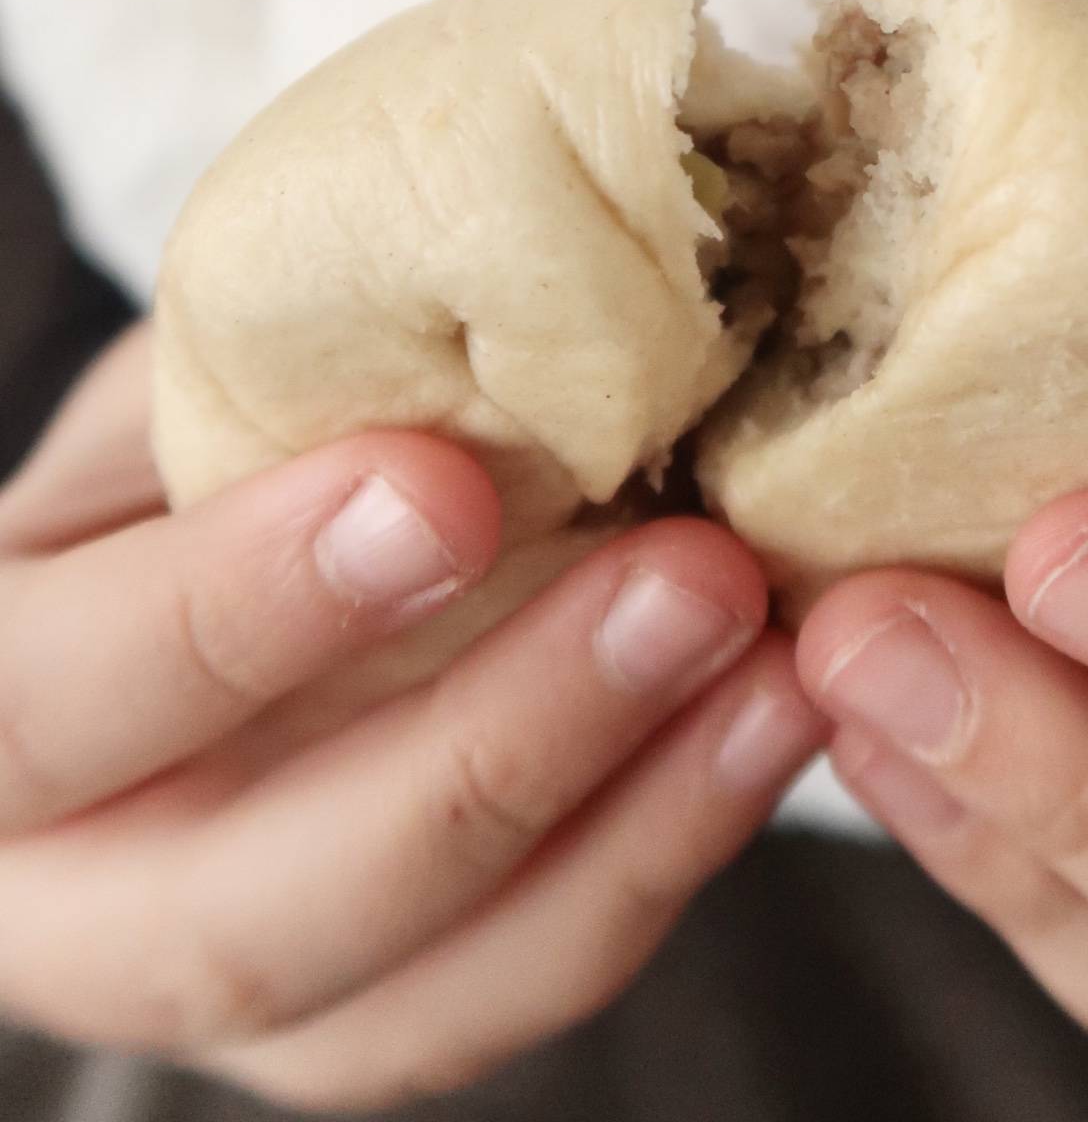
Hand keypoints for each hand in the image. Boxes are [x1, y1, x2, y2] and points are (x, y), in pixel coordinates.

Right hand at [0, 326, 821, 1108]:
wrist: (214, 579)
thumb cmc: (190, 454)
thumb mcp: (186, 392)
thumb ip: (267, 388)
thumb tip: (473, 317)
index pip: (51, 700)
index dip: (235, 609)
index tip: (438, 487)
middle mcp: (72, 902)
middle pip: (242, 920)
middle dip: (485, 754)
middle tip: (685, 582)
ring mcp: (234, 989)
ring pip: (411, 993)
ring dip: (622, 825)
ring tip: (772, 660)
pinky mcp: (373, 1014)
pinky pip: (523, 984)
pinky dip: (663, 854)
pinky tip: (770, 719)